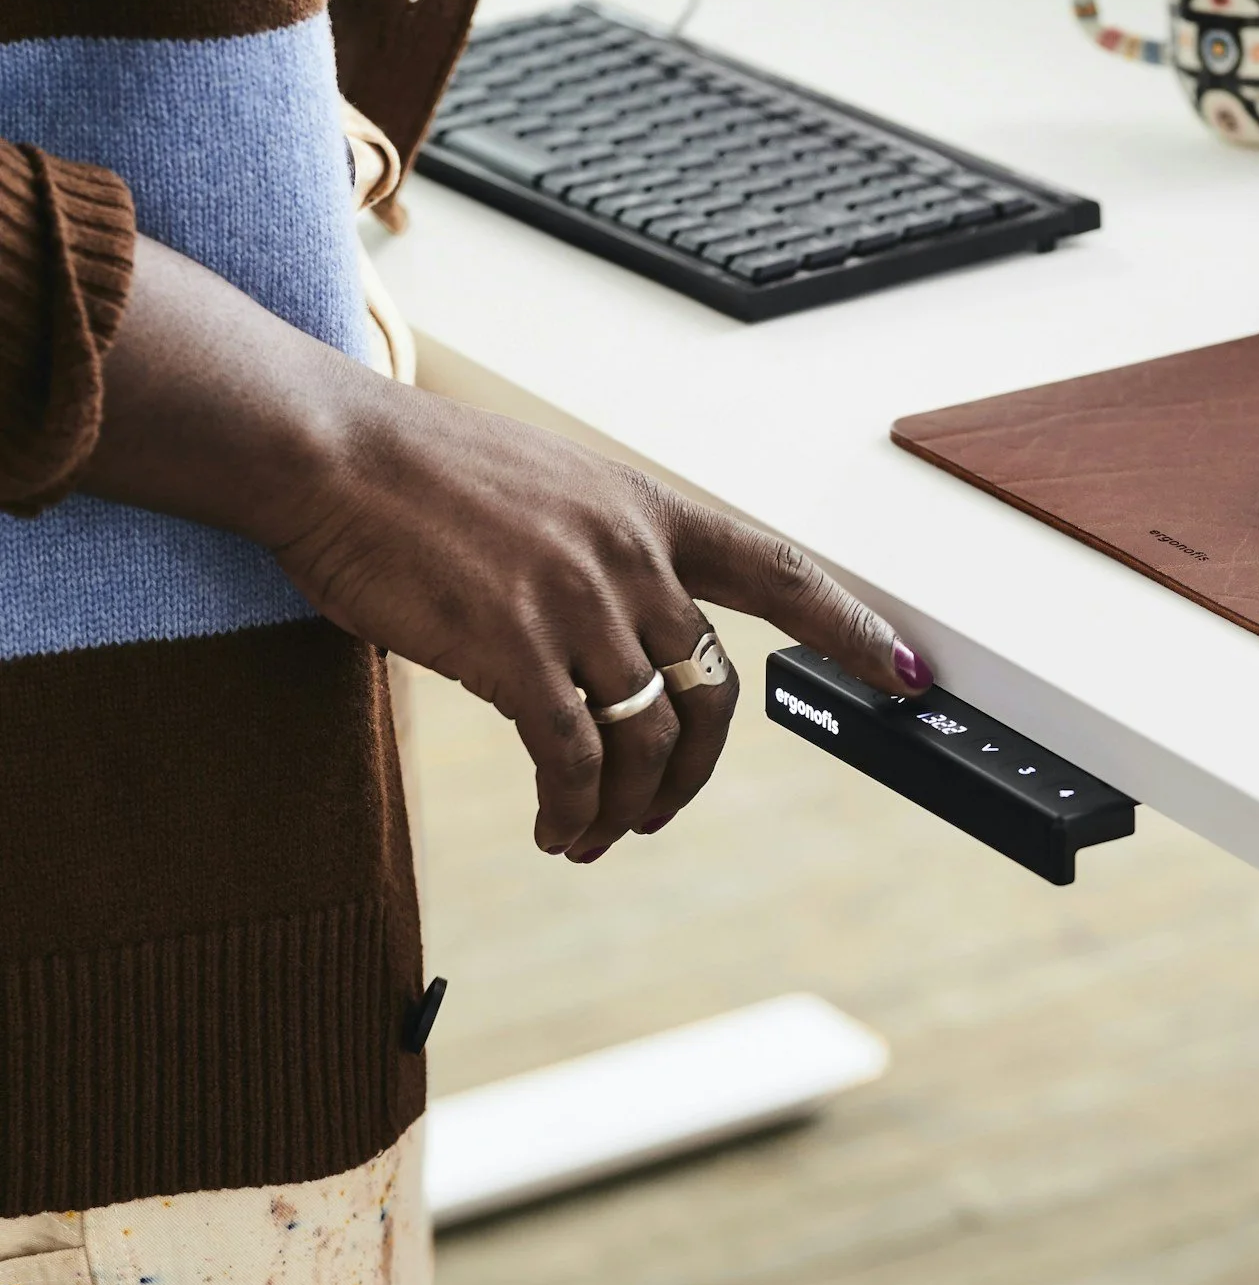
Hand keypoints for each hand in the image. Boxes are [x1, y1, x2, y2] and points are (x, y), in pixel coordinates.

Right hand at [84, 236, 933, 857]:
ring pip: (650, 737)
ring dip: (629, 806)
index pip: (778, 568)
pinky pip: (577, 758)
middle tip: (652, 811)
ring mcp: (577, 599)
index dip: (850, 626)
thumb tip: (624, 652)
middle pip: (713, 691)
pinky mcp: (516, 647)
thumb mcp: (545, 492)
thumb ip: (601, 560)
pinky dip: (575, 808)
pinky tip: (554, 826)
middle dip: (692, 772)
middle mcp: (629, 552)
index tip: (905, 670)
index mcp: (645, 508)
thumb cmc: (418, 478)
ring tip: (588, 832)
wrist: (326, 451)